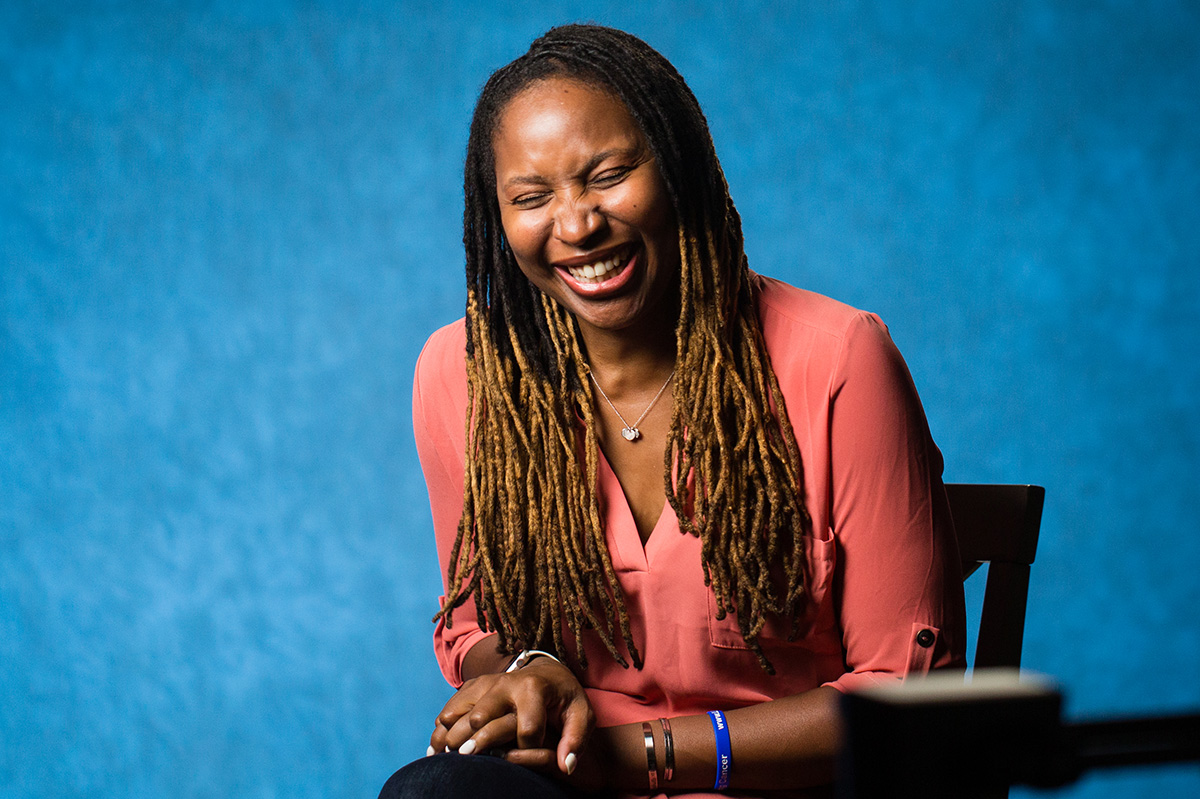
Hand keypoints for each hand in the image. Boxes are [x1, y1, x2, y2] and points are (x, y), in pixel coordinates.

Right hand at [429, 657, 594, 774]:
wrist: (548, 671)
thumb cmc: (565, 697)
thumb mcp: (582, 714)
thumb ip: (577, 740)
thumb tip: (566, 766)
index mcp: (533, 689)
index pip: (527, 729)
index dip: (530, 750)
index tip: (531, 757)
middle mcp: (505, 683)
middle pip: (481, 719)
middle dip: (476, 745)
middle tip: (470, 763)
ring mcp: (485, 684)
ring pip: (457, 713)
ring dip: (449, 738)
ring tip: (445, 761)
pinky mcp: (473, 687)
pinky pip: (449, 709)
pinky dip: (441, 730)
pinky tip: (438, 751)